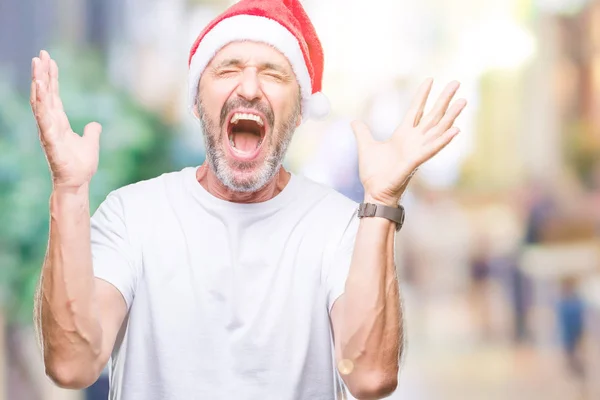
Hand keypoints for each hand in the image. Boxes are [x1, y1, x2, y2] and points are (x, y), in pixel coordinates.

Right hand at [30, 50, 101, 190]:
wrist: (77, 182)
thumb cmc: (80, 165)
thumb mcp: (90, 143)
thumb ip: (91, 132)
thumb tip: (95, 124)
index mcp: (59, 122)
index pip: (54, 95)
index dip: (51, 77)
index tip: (49, 60)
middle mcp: (50, 123)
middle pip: (45, 93)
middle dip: (42, 73)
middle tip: (40, 54)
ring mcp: (48, 130)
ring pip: (41, 101)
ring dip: (39, 83)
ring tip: (37, 65)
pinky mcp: (49, 139)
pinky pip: (43, 118)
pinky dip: (41, 103)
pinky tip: (39, 88)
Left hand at [352, 79, 466, 205]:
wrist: (374, 192)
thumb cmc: (374, 173)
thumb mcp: (365, 146)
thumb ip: (362, 133)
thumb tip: (354, 121)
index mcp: (403, 134)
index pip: (416, 109)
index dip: (422, 95)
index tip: (430, 79)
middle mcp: (414, 140)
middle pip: (433, 115)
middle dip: (444, 99)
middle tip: (456, 82)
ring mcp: (417, 150)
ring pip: (438, 129)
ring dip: (451, 115)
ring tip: (463, 101)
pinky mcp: (415, 161)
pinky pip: (432, 148)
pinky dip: (443, 139)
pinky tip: (455, 130)